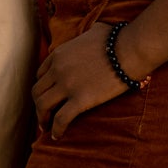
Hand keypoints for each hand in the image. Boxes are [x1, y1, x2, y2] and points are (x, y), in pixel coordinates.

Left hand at [32, 21, 128, 138]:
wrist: (130, 50)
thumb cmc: (118, 39)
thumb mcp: (95, 31)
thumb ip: (87, 34)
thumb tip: (94, 32)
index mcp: (59, 54)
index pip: (40, 74)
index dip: (42, 87)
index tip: (47, 95)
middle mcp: (58, 69)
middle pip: (37, 91)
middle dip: (38, 104)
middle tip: (44, 114)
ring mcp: (67, 85)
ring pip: (42, 106)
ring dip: (42, 118)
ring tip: (46, 127)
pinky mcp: (80, 100)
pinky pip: (61, 119)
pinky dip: (56, 129)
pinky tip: (57, 136)